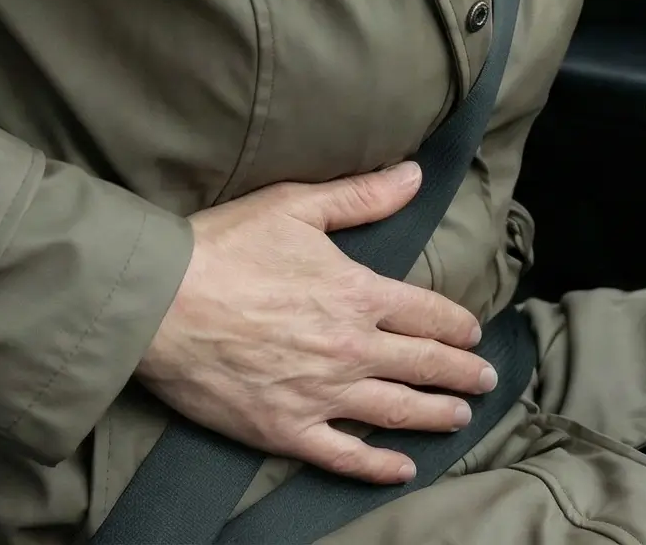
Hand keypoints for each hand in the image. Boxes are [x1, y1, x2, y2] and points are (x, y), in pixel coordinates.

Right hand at [134, 162, 497, 483]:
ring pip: (397, 412)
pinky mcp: (285, 429)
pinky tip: (403, 469)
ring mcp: (321, 394)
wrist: (160, 303)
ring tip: (461, 419)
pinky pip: (344, 456)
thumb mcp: (295, 206)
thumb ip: (361, 197)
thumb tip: (414, 176)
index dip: (457, 324)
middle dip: (461, 374)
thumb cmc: (223, 248)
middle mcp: (350, 348)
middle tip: (486, 381)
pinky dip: (378, 466)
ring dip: (436, 416)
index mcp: (357, 294)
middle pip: (424, 365)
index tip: (473, 334)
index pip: (427, 313)